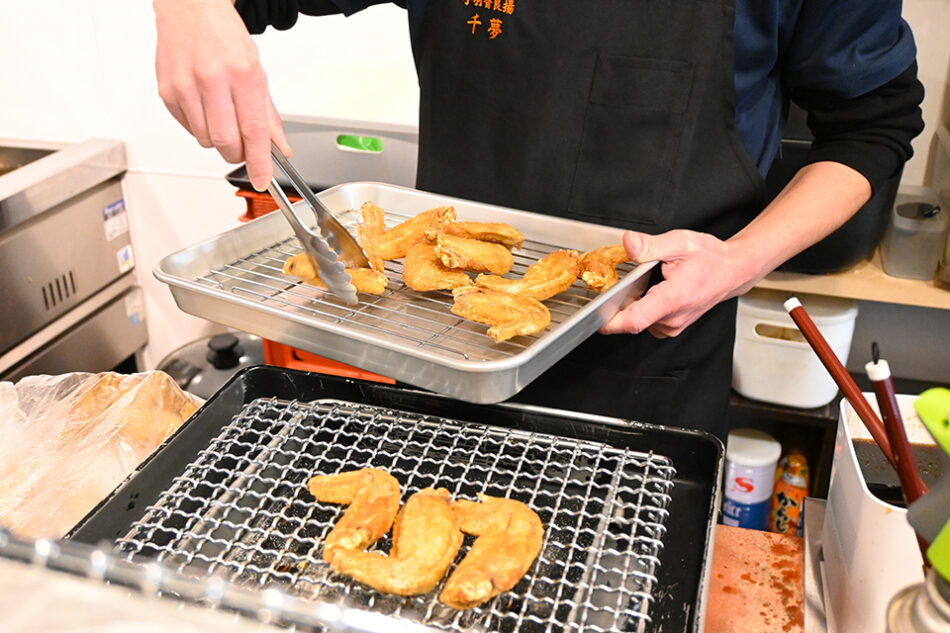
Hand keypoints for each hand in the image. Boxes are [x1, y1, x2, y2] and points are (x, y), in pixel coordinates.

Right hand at [154, 0, 290, 189]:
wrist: (189, 9)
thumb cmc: (223, 36)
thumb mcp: (257, 71)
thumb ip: (268, 114)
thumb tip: (279, 147)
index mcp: (241, 73)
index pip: (253, 130)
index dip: (259, 161)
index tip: (263, 179)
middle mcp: (212, 79)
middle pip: (226, 141)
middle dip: (238, 154)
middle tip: (244, 147)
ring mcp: (186, 86)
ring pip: (206, 140)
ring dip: (219, 140)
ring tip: (223, 116)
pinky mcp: (168, 92)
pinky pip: (189, 128)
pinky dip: (201, 128)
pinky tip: (206, 107)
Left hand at [600, 229, 750, 337]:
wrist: (734, 270)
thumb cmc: (711, 258)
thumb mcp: (680, 243)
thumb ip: (650, 245)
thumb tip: (629, 242)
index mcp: (673, 299)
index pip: (635, 320)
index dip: (610, 321)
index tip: (595, 315)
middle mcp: (672, 318)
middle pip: (632, 320)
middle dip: (620, 302)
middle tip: (626, 281)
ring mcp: (673, 325)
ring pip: (639, 321)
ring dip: (634, 304)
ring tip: (647, 283)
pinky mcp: (672, 327)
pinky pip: (648, 321)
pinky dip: (643, 308)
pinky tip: (652, 292)